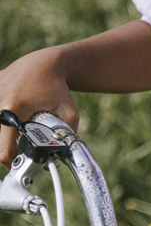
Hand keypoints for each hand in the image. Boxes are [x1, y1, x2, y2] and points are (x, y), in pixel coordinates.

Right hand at [0, 48, 78, 168]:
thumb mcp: (70, 113)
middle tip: (20, 146)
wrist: (45, 63)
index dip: (10, 159)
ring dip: (3, 132)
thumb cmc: (58, 88)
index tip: (17, 162)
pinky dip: (3, 117)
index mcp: (14, 108)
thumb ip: (67, 136)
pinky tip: (13, 114)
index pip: (2, 147)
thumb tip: (60, 156)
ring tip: (17, 130)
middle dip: (7, 146)